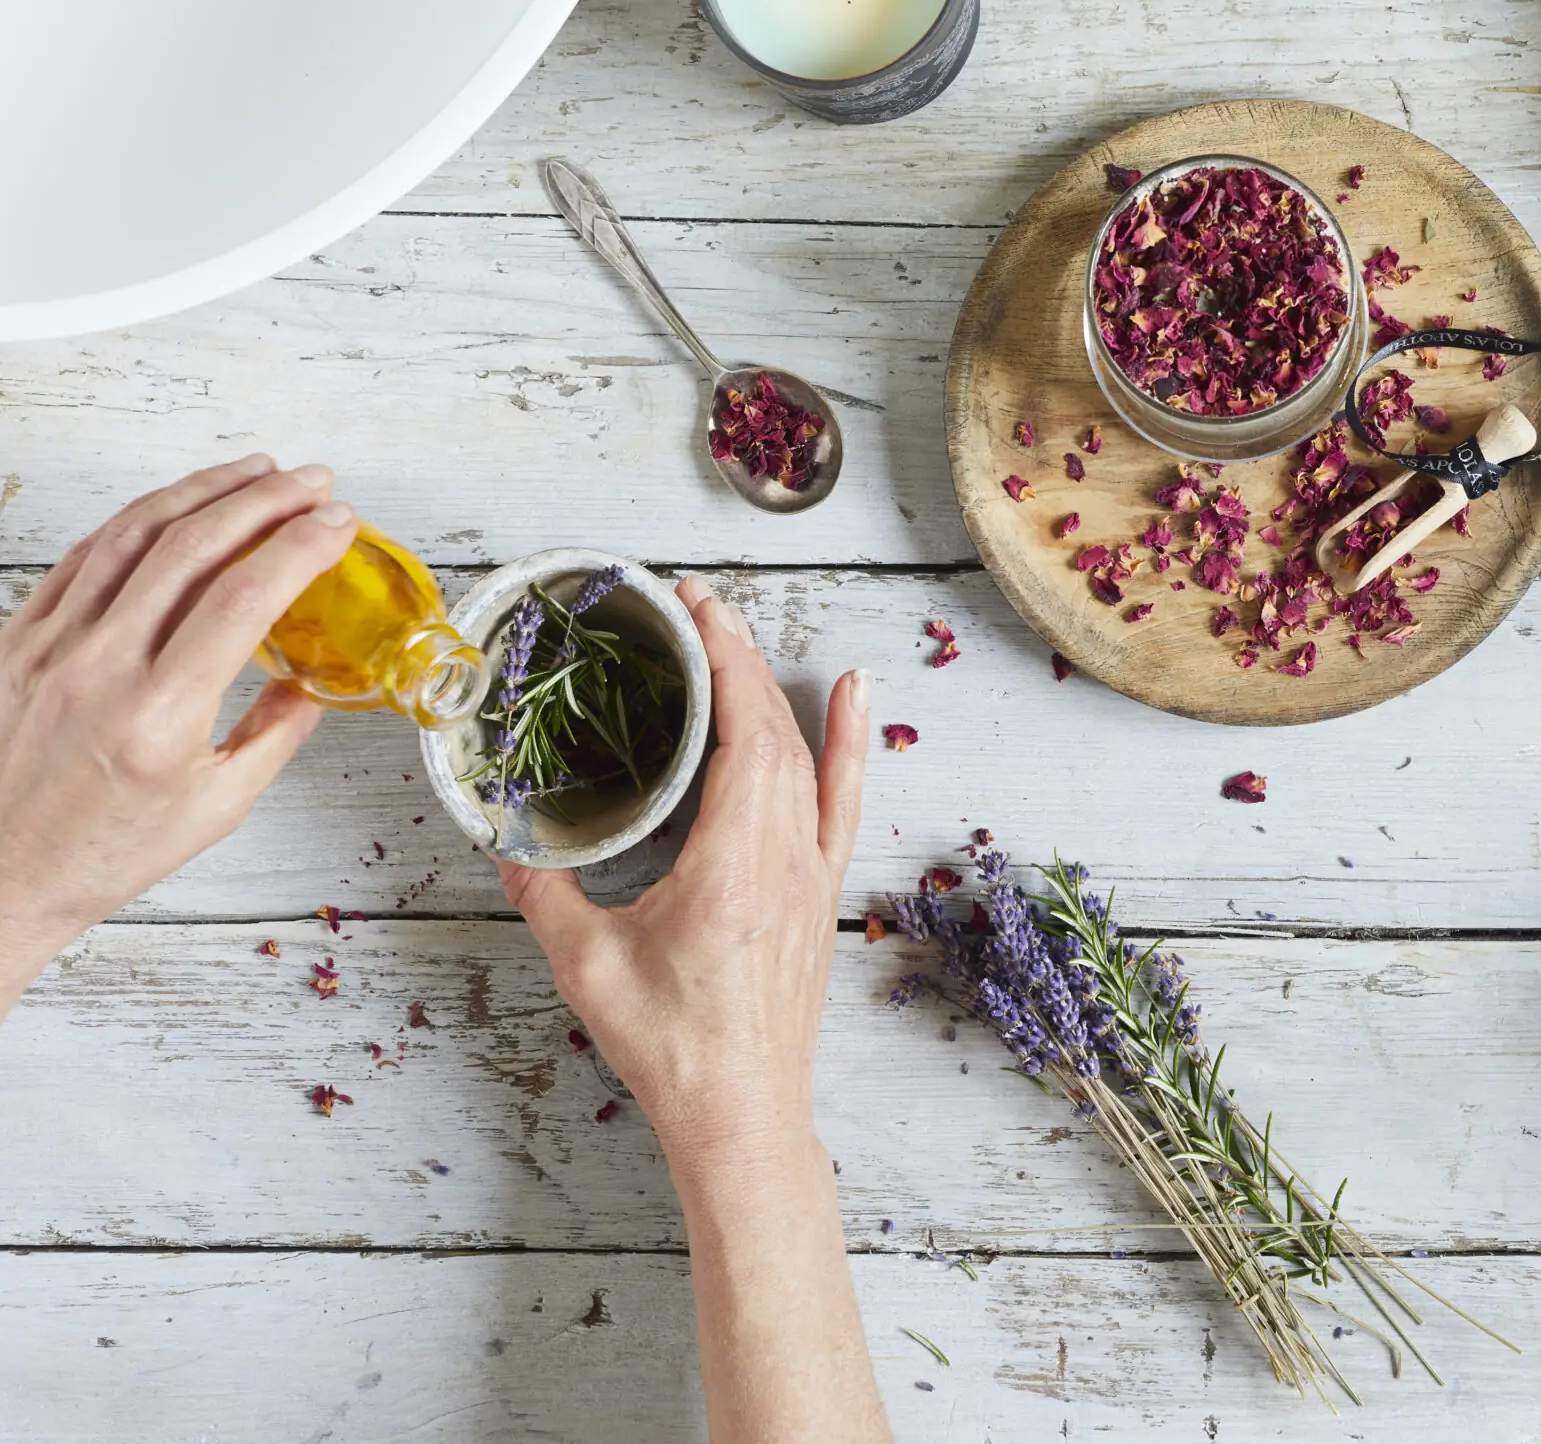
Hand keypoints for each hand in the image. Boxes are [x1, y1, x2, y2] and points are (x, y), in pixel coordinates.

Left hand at [0, 456, 356, 1014]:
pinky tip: (174, 508)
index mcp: (159, 716)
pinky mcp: (19, 640)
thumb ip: (275, 735)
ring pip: (131, 535)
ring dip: (201, 491)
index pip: (242, 599)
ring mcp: (50, 647)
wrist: (3, 873)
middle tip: (311, 482)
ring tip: (253, 472)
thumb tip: (309, 682)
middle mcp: (99, 669)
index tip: (338, 521)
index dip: (298, 547)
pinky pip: (82, 557)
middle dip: (263, 501)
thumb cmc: (107, 851)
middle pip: (191, 548)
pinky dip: (137, 520)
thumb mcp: (218, 807)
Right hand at [497, 577, 868, 1171]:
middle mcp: (787, 855)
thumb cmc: (671, 1046)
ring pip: (805, 756)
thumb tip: (504, 839)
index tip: (694, 608)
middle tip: (694, 606)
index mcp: (736, 861)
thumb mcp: (587, 964)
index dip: (723, 659)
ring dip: (773, 688)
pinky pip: (843, 798)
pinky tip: (855, 693)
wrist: (743, 1113)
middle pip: (773, 728)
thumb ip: (544, 892)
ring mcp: (814, 872)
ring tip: (740, 634)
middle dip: (736, 655)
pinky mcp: (822, 891)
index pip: (742, 730)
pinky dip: (849, 740)